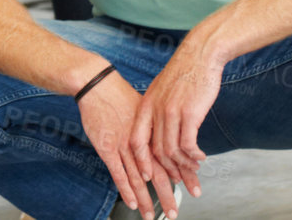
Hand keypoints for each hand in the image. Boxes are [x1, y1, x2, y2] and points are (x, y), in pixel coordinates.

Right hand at [76, 69, 176, 219]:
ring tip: (154, 216)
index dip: (183, 175)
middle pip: (159, 173)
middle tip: (176, 212)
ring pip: (140, 179)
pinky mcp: (107, 148)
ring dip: (148, 199)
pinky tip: (134, 203)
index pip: (172, 159)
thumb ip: (155, 126)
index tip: (193, 189)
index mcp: (152, 133)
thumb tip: (168, 136)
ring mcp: (124, 146)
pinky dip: (127, 190)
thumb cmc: (119, 95)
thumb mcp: (145, 109)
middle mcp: (141, 142)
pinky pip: (119, 174)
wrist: (99, 84)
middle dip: (169, 195)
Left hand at [131, 43, 221, 208]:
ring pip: (172, 151)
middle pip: (156, 151)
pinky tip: (201, 158)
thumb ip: (157, 108)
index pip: (136, 140)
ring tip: (194, 170)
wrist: (200, 54)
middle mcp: (155, 110)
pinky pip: (188, 145)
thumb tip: (158, 128)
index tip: (146, 176)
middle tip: (177, 181)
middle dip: (166, 172)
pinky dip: (195, 156)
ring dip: (184, 166)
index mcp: (146, 105)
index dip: (141, 161)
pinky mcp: (189, 113)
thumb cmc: (184, 72)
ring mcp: (171, 112)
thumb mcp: (162, 90)